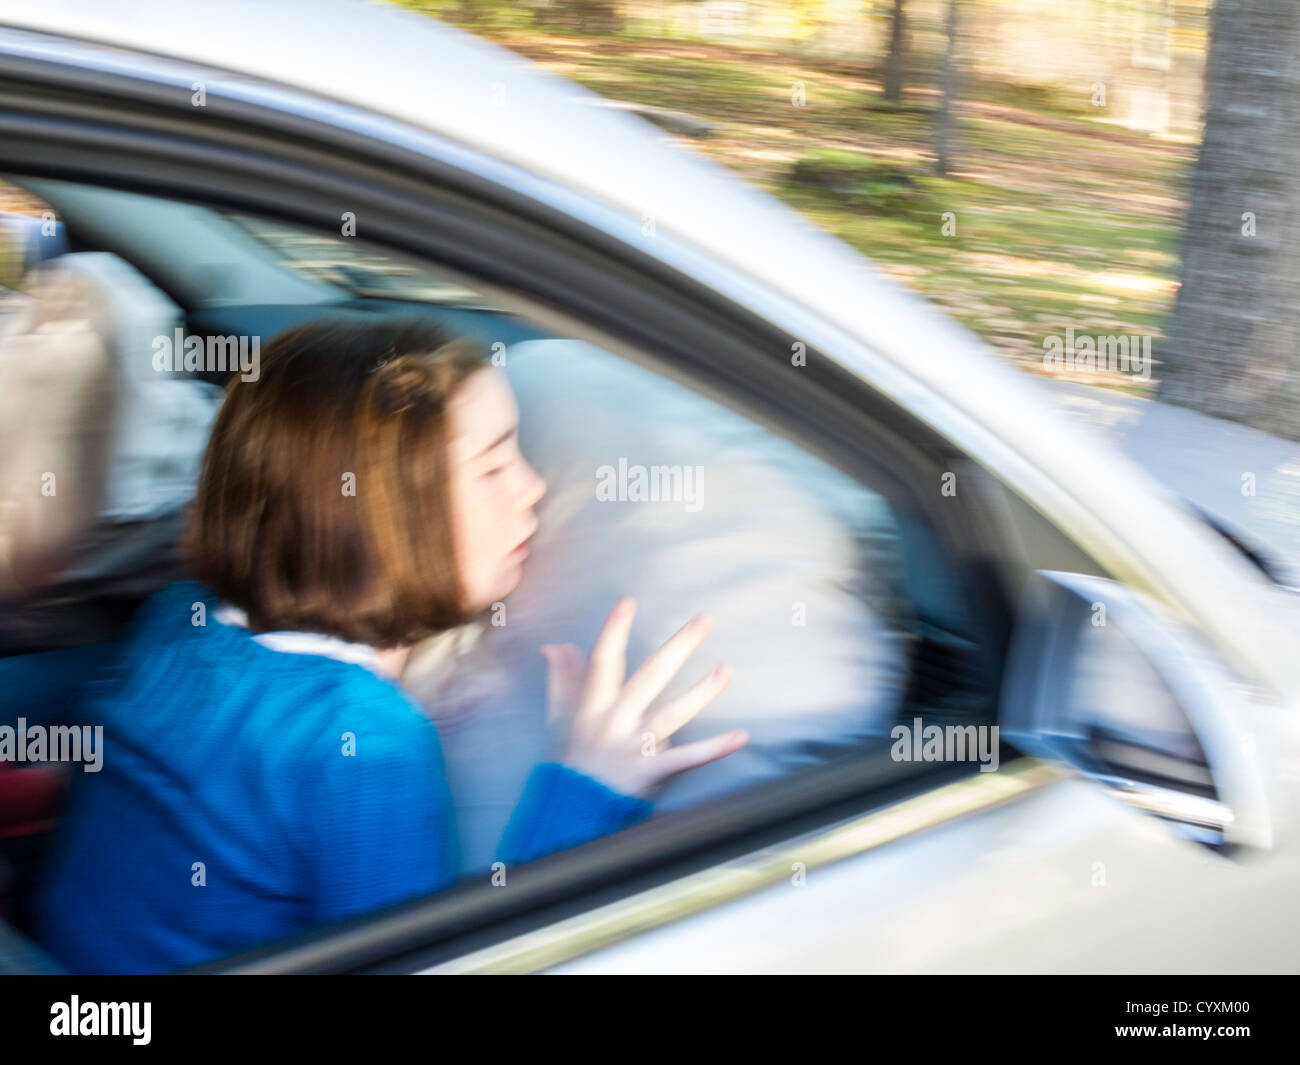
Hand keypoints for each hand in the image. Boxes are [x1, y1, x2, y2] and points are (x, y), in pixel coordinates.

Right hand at [542, 598, 746, 797]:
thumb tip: (556, 646)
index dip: (613, 631)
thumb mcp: (559, 717)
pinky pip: (687, 758)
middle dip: (678, 646)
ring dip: (702, 691)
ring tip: (726, 670)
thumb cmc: (570, 758)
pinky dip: (714, 749)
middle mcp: (616, 720)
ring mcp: (636, 745)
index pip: (602, 661)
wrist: (573, 810)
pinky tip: (740, 737)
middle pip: (651, 676)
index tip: (627, 603)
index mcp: (593, 704)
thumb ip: (562, 680)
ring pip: (674, 713)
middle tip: (704, 620)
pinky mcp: (653, 770)